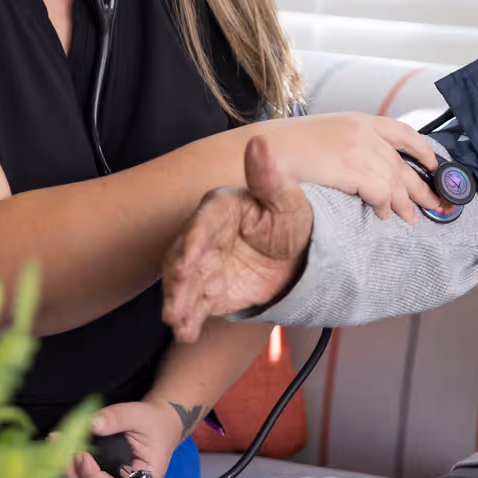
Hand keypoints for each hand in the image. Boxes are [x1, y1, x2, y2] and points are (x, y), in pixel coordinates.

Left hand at [64, 399, 182, 477]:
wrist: (158, 427)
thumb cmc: (152, 423)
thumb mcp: (139, 414)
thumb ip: (117, 417)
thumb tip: (91, 424)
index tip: (81, 455)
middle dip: (74, 475)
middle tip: (61, 447)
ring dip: (68, 474)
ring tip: (57, 446)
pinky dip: (70, 474)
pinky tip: (60, 453)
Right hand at [164, 135, 313, 342]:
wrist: (302, 255)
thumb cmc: (293, 220)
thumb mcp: (287, 199)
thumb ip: (268, 176)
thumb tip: (258, 143)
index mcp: (221, 208)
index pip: (201, 223)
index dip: (192, 243)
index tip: (189, 263)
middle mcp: (204, 236)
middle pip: (182, 257)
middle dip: (177, 281)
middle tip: (175, 301)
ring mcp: (204, 266)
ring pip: (183, 284)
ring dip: (177, 302)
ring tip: (178, 322)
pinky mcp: (209, 290)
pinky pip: (194, 306)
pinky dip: (188, 321)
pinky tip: (187, 334)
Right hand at [251, 111, 444, 223]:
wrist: (261, 150)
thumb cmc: (286, 147)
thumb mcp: (325, 136)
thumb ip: (351, 146)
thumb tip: (368, 166)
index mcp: (358, 120)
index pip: (402, 132)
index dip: (422, 149)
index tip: (434, 164)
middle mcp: (363, 131)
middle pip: (402, 163)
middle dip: (421, 186)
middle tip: (436, 203)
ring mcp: (357, 149)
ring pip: (395, 180)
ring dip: (405, 202)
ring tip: (412, 218)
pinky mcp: (350, 169)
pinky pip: (380, 192)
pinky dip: (386, 206)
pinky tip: (385, 215)